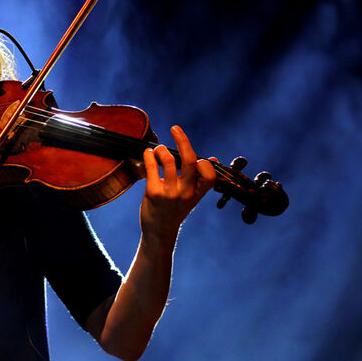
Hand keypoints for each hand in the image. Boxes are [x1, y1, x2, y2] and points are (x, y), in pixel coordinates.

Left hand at [139, 125, 216, 247]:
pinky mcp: (153, 193)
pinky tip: (148, 153)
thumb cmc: (175, 210)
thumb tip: (212, 158)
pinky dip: (149, 156)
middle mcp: (186, 192)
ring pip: (168, 161)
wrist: (159, 231)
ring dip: (161, 149)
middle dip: (182, 140)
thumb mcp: (192, 196)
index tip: (196, 158)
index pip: (209, 174)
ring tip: (157, 149)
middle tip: (175, 128)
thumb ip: (200, 178)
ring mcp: (170, 193)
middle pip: (188, 161)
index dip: (204, 162)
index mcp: (198, 192)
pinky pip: (152, 168)